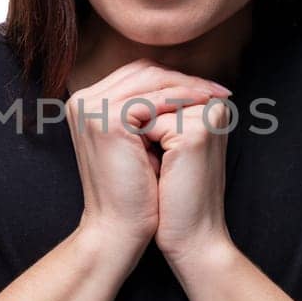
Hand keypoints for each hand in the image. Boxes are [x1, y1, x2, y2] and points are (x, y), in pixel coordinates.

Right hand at [66, 59, 231, 254]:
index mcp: (87, 104)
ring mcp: (90, 108)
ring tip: (218, 96)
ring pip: (149, 80)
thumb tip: (189, 84)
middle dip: (185, 78)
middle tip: (220, 91)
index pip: (136, 76)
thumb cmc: (136, 192)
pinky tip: (205, 104)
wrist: (120, 229)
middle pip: (142, 72)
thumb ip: (152, 112)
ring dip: (188, 85)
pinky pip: (152, 98)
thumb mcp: (143, 143)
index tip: (210, 90)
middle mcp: (81, 100)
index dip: (174, 79)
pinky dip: (182, 98)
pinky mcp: (105, 119)